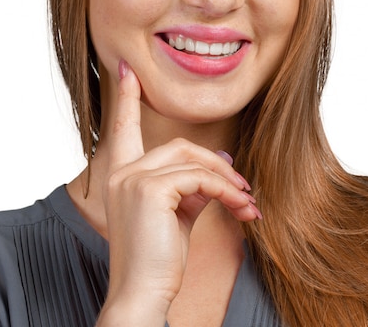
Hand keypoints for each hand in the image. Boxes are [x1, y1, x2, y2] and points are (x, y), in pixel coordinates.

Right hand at [96, 60, 259, 325]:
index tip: (127, 70)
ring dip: (227, 180)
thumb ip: (191, 184)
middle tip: (242, 188)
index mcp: (121, 175)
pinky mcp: (150, 189)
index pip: (121, 128)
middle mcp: (121, 172)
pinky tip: (241, 208)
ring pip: (193, 160)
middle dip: (215, 164)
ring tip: (246, 203)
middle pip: (179, 146)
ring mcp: (133, 178)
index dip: (127, 98)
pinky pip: (200, 179)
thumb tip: (221, 158)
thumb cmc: (158, 259)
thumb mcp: (175, 214)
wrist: (142, 296)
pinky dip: (226, 191)